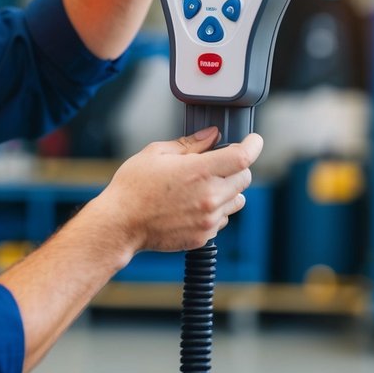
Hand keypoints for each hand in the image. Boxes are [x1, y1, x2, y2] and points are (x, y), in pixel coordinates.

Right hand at [89, 126, 264, 254]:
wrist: (120, 224)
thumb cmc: (133, 187)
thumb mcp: (157, 153)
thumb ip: (190, 144)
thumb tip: (212, 136)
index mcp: (200, 172)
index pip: (243, 157)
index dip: (253, 145)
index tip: (253, 140)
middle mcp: (209, 197)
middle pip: (245, 178)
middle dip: (236, 167)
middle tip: (217, 163)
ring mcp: (208, 219)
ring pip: (238, 200)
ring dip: (228, 190)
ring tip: (203, 187)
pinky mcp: (204, 236)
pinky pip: (223, 219)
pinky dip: (216, 210)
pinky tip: (194, 205)